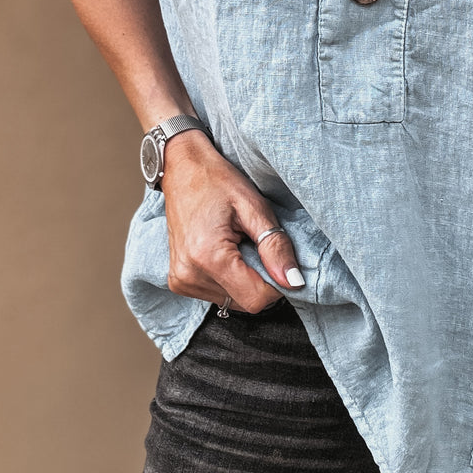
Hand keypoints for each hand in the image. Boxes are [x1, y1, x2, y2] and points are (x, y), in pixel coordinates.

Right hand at [159, 130, 304, 312]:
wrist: (182, 169)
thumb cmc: (218, 182)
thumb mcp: (255, 207)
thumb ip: (275, 246)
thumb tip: (294, 282)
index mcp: (208, 257)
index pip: (256, 299)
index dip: (277, 284)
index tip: (277, 258)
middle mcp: (189, 275)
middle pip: (245, 302)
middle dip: (260, 280)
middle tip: (254, 244)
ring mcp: (180, 281)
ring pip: (232, 301)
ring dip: (244, 279)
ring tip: (237, 244)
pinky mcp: (178, 282)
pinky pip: (217, 295)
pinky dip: (229, 279)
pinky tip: (224, 252)